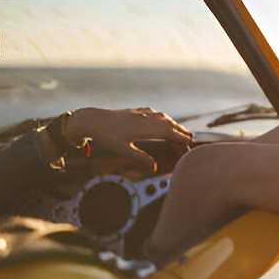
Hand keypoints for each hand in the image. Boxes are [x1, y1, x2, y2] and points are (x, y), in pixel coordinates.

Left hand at [66, 107, 192, 172]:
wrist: (90, 120)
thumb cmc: (105, 136)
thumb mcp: (122, 150)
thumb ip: (139, 158)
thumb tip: (154, 167)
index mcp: (144, 128)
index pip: (168, 132)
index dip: (180, 138)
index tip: (189, 143)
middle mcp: (144, 118)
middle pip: (168, 124)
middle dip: (180, 131)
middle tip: (189, 138)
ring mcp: (139, 113)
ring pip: (161, 117)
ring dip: (172, 123)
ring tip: (178, 130)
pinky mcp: (133, 111)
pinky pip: (153, 113)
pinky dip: (161, 116)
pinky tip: (161, 118)